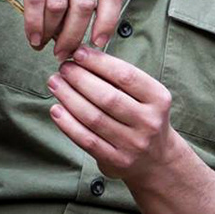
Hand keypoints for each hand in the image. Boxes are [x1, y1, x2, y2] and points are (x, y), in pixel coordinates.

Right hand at [0, 0, 123, 59]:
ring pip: (59, 6)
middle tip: (64, 54)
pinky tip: (33, 37)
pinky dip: (35, 24)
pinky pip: (36, 1)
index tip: (98, 44)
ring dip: (51, 33)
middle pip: (85, 5)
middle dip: (74, 36)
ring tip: (44, 46)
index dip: (108, 22)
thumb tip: (85, 30)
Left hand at [46, 45, 184, 182]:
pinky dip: (68, 124)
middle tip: (63, 68)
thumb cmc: (143, 118)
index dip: (99, 63)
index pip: (126, 76)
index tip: (78, 53)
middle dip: (80, 79)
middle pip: (107, 97)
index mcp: (159, 99)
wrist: (157, 159)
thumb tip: (83, 58)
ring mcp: (133, 144)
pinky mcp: (116, 160)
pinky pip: (87, 140)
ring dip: (69, 98)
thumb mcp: (145, 96)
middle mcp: (149, 122)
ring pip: (94, 118)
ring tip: (55, 84)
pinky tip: (56, 110)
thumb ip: (120, 79)